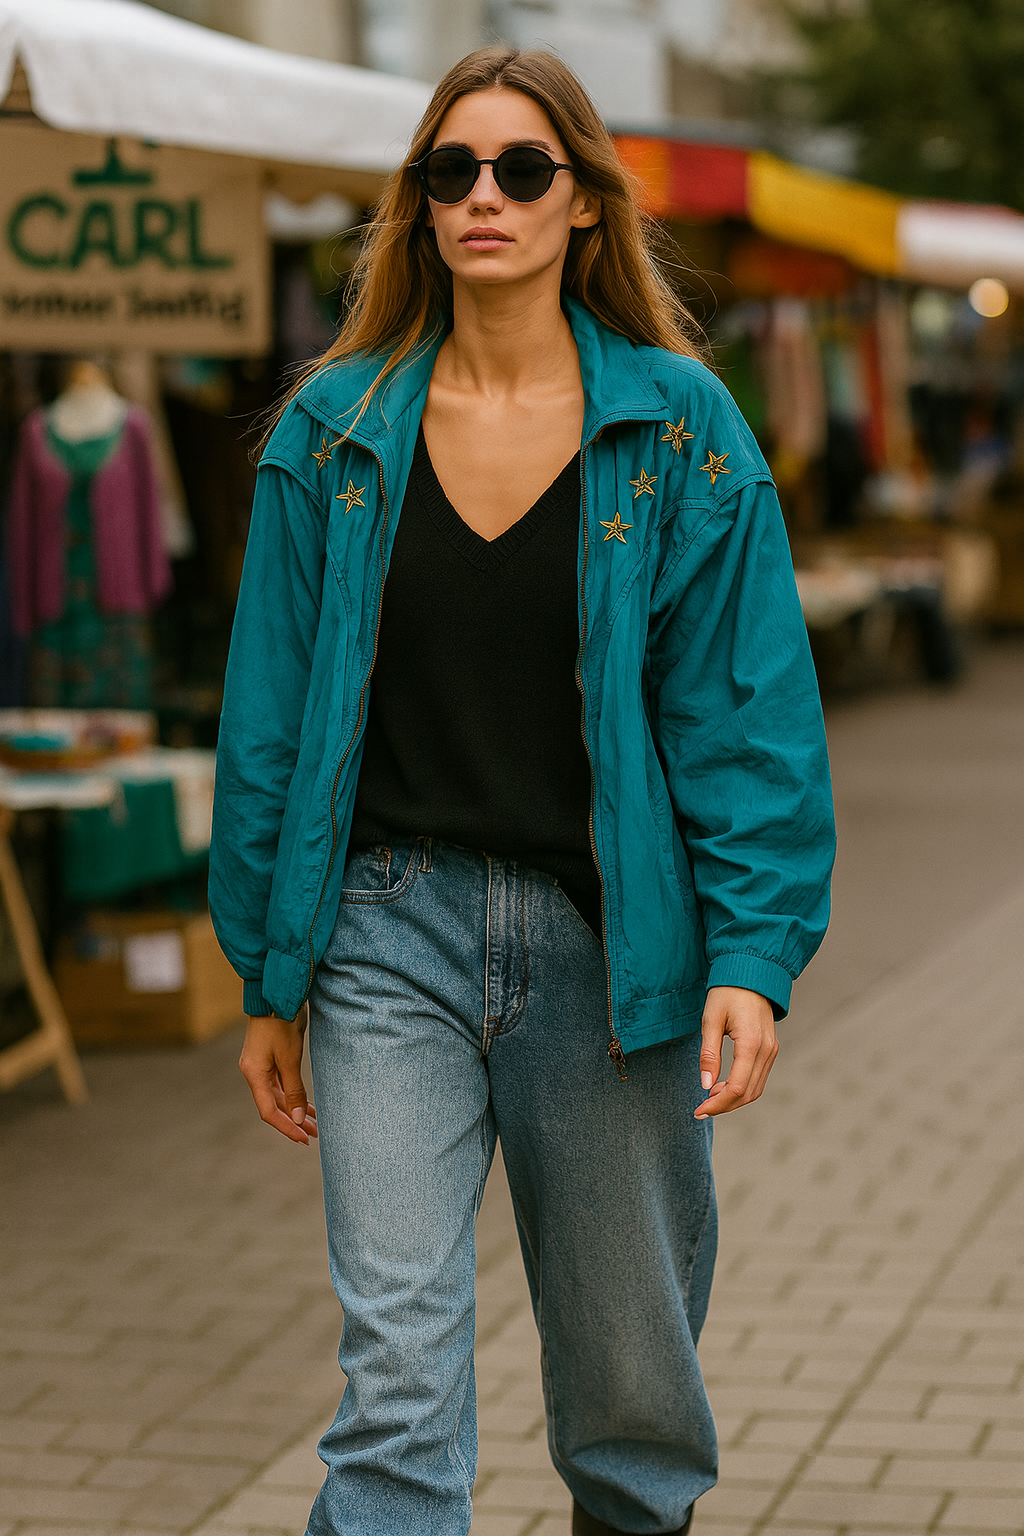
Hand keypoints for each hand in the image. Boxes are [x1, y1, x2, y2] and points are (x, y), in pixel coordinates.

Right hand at [239, 1009, 317, 1144]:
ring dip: (296, 1108)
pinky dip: (294, 1094)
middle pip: (274, 1105)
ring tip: (316, 1122)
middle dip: (294, 1120)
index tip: (304, 1139)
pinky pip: (281, 1083)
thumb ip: (293, 1090)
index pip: (268, 1111)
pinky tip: (307, 1102)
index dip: (286, 1127)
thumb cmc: (281, 1023)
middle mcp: (254, 1072)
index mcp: (254, 1074)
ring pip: (279, 1095)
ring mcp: (261, 1064)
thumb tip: (296, 1118)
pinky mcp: (270, 1056)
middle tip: (315, 1133)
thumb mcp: (289, 1058)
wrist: (277, 993)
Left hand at [694, 985, 777, 1118]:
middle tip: (701, 1109)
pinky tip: (722, 1085)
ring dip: (733, 1099)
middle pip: (748, 1093)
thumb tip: (705, 1086)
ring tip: (709, 1097)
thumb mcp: (711, 1020)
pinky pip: (758, 1077)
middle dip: (724, 1106)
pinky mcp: (770, 1048)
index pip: (737, 1088)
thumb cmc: (727, 992)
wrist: (750, 972)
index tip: (698, 1110)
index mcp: (751, 1043)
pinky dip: (742, 1088)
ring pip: (755, 1089)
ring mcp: (772, 1050)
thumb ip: (709, 1054)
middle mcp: (767, 1050)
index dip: (718, 1104)